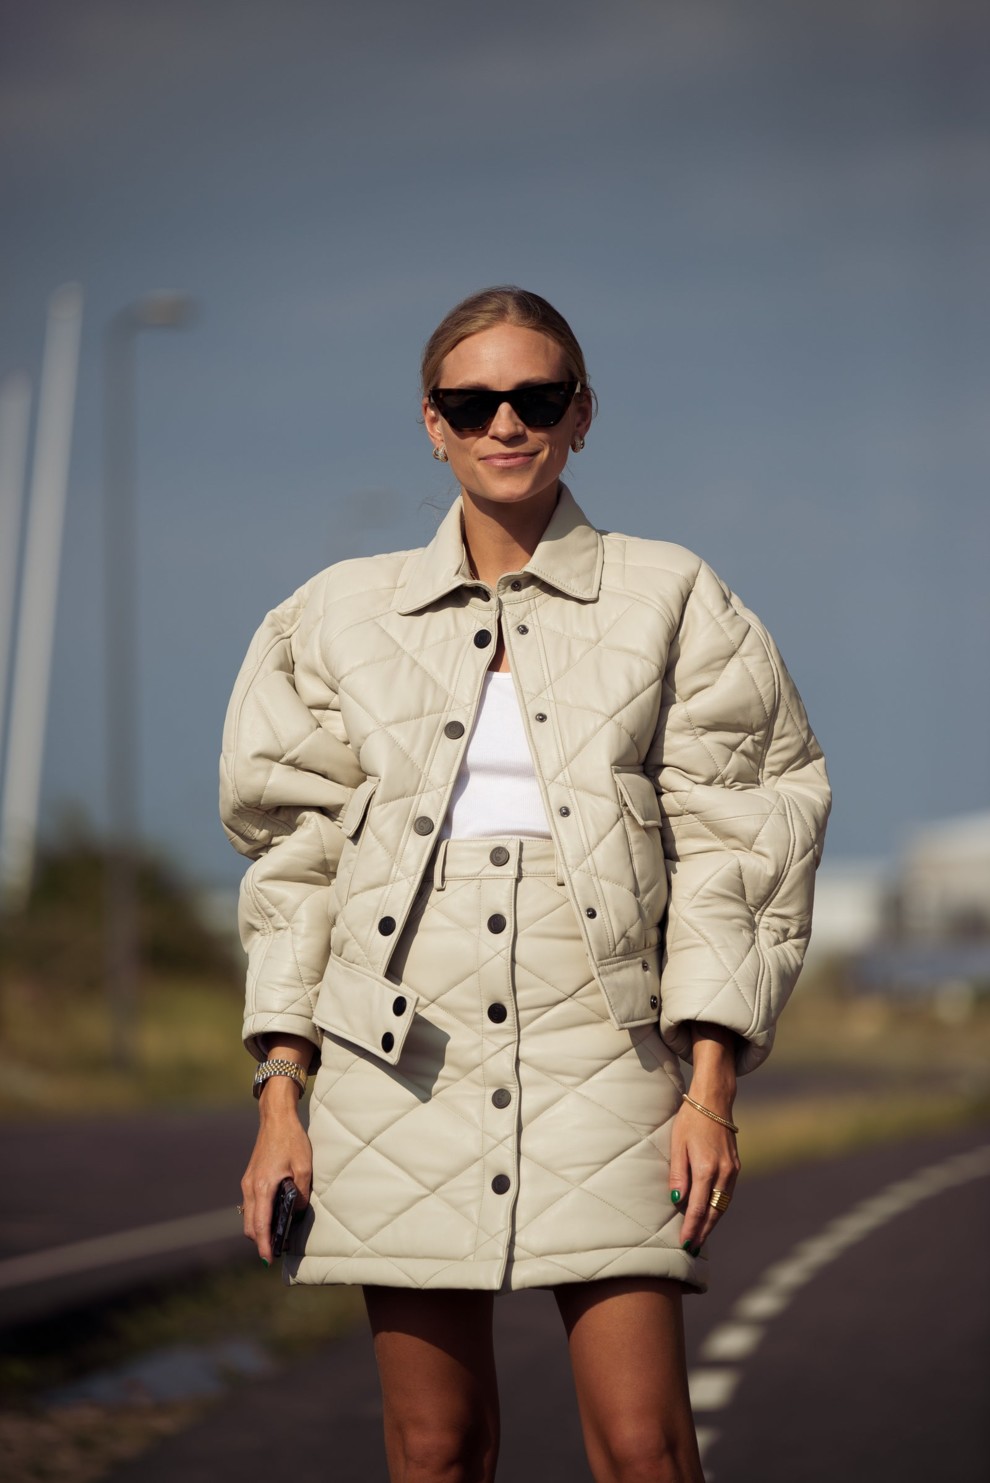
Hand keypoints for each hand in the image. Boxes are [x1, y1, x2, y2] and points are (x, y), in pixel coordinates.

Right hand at [240, 1078, 312, 1263]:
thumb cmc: (291, 1140)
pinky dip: (258, 1216)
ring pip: (249, 1216)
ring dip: (259, 1229)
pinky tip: (272, 1217)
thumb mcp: (304, 1166)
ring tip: (277, 1237)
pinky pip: (250, 1204)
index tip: (269, 1260)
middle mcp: (251, 1187)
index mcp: (263, 1186)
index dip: (265, 1244)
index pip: (261, 1224)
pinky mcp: (250, 1178)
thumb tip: (297, 1211)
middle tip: (277, 1252)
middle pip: (250, 1225)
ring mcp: (248, 1182)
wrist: (275, 1118)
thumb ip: (301, 1193)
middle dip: (261, 1241)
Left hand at [668, 1022, 740, 1254]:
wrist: (714, 1100)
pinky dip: (719, 1208)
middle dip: (703, 1231)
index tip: (685, 1243)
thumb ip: (678, 1174)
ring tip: (700, 1237)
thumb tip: (676, 1201)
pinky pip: (727, 1194)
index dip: (692, 1227)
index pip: (699, 1207)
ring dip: (712, 1223)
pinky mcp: (736, 1166)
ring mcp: (733, 1170)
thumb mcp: (677, 1144)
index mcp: (707, 1168)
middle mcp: (724, 1172)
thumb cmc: (690, 1119)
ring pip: (723, 1205)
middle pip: (714, 1211)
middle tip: (692, 1248)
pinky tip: (711, 1215)